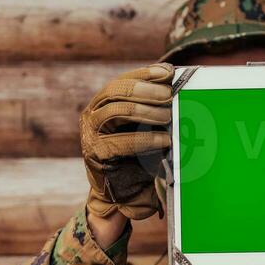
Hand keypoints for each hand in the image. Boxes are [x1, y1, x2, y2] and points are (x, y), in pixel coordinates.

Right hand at [80, 63, 172, 223]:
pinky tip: (164, 140)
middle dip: (145, 90)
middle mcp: (92, 113)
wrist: (123, 192)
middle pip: (116, 90)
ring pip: (116, 110)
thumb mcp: (145, 127)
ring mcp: (91, 133)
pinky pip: (120, 142)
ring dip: (145, 111)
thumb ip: (152, 107)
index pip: (122, 80)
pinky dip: (145, 139)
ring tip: (167, 116)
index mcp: (103, 102)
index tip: (168, 73)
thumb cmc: (137, 156)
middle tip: (169, 95)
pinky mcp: (95, 153)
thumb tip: (173, 84)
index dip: (145, 73)